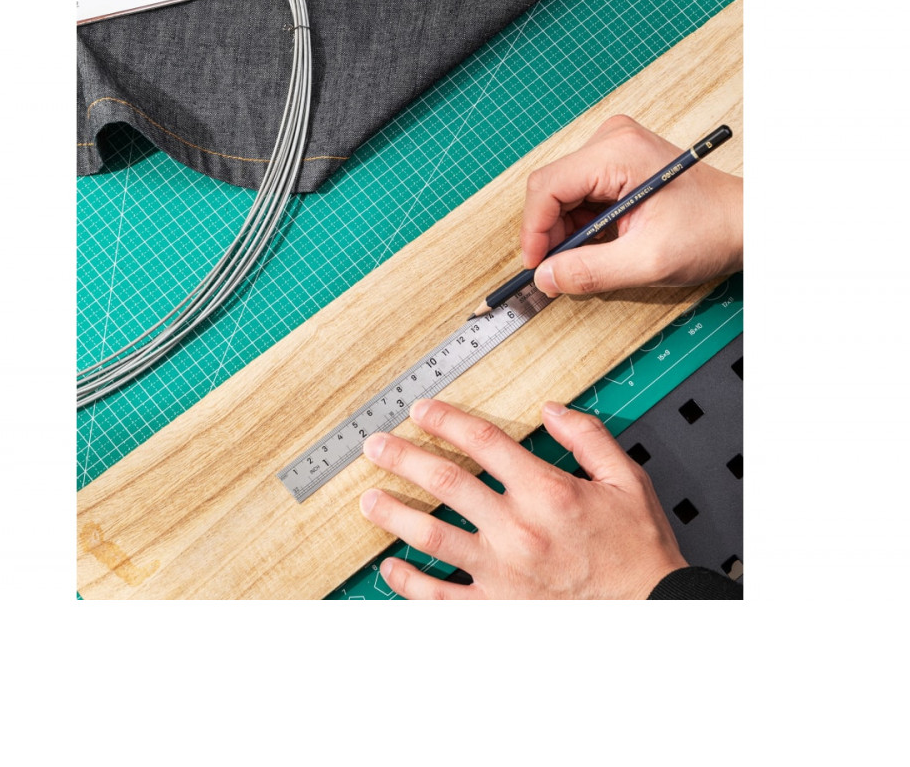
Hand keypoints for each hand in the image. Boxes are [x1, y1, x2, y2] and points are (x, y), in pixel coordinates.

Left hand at [358, 399, 686, 598]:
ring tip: (368, 499)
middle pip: (445, 481)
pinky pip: (441, 596)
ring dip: (395, 514)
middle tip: (376, 446)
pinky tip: (391, 567)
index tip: (421, 410)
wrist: (652, 612)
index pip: (483, 442)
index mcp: (546, 491)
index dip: (446, 420)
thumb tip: (551, 409)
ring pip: (432, 535)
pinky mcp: (496, 608)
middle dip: (403, 458)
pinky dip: (410, 582)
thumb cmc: (637, 551)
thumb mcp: (627, 480)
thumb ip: (588, 437)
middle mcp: (516, 529)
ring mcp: (501, 572)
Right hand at [521, 114, 741, 295]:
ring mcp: (613, 148)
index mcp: (618, 153)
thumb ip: (591, 270)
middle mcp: (611, 140)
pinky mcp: (617, 161)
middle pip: (551, 189)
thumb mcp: (648, 260)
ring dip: (566, 231)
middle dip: (550, 234)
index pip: (547, 187)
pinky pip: (579, 193)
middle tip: (560, 271)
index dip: (534, 231)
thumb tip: (546, 278)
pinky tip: (601, 242)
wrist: (745, 221)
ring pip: (562, 193)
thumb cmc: (711, 230)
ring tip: (589, 257)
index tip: (538, 267)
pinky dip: (581, 224)